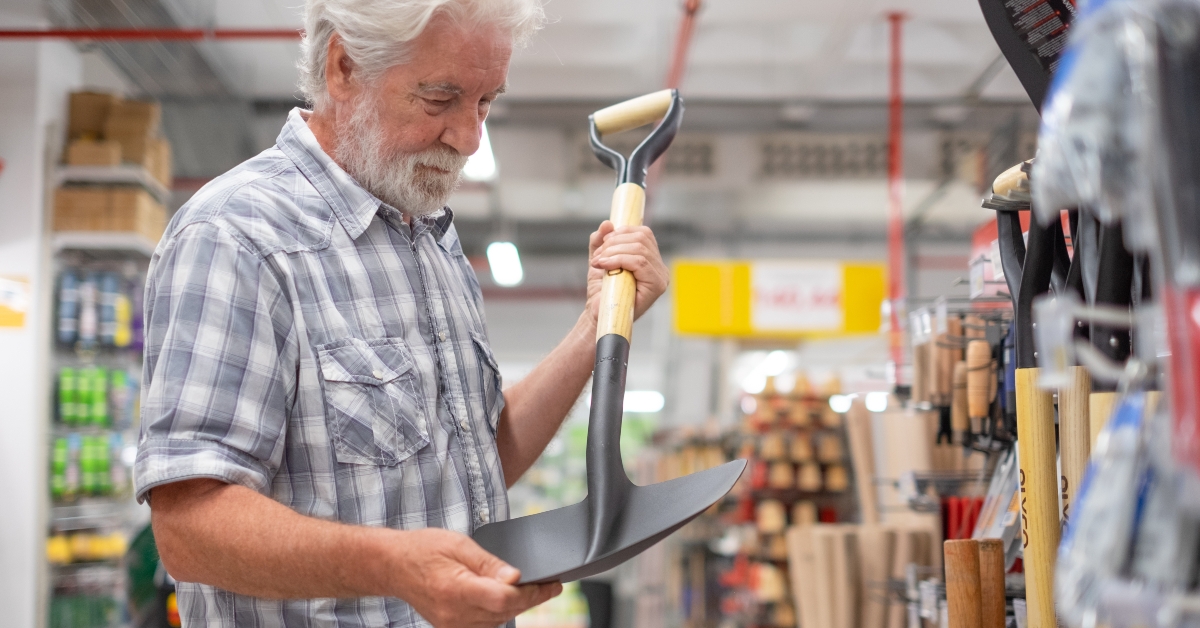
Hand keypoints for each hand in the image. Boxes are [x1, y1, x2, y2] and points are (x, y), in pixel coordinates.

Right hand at [391, 528, 560, 627]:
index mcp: (456, 589)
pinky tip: (507, 599)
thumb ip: (489, 563)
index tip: (551, 584)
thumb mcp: (459, 544)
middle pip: (505, 612)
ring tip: (533, 589)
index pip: (504, 599)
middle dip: (531, 599)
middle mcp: (454, 613)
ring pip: (498, 621)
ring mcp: (452, 624)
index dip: (531, 593)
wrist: (393, 565)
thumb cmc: (423, 549)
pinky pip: (485, 625)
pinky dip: (500, 613)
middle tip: (550, 585)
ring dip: (517, 606)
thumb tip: (515, 577)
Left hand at [585, 221, 669, 323]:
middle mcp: (660, 268)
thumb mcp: (599, 260)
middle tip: (598, 255)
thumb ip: (601, 241)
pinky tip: (604, 265)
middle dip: (614, 242)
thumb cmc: (602, 291)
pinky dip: (618, 259)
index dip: (622, 232)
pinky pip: (640, 263)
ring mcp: (660, 278)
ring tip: (599, 262)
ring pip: (640, 249)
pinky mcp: (657, 286)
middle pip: (642, 238)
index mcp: (651, 260)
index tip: (603, 242)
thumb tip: (607, 224)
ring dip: (614, 251)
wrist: (598, 315)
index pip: (643, 233)